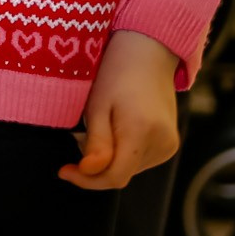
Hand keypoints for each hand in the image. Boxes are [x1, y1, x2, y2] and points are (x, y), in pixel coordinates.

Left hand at [62, 30, 182, 190]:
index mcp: (142, 132)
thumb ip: (96, 142)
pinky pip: (140, 160)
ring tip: (97, 128)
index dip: (87, 180)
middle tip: (78, 137)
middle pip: (121, 174)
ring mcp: (169, 145)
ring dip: (108, 159)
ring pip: (129, 168)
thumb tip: (89, 172)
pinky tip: (113, 130)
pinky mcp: (170, 144)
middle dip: (94, 165)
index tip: (64, 171)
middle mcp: (162, 143)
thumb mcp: (97, 105)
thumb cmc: (116, 74)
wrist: (148, 55)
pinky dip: (121, 153)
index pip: (115, 176)